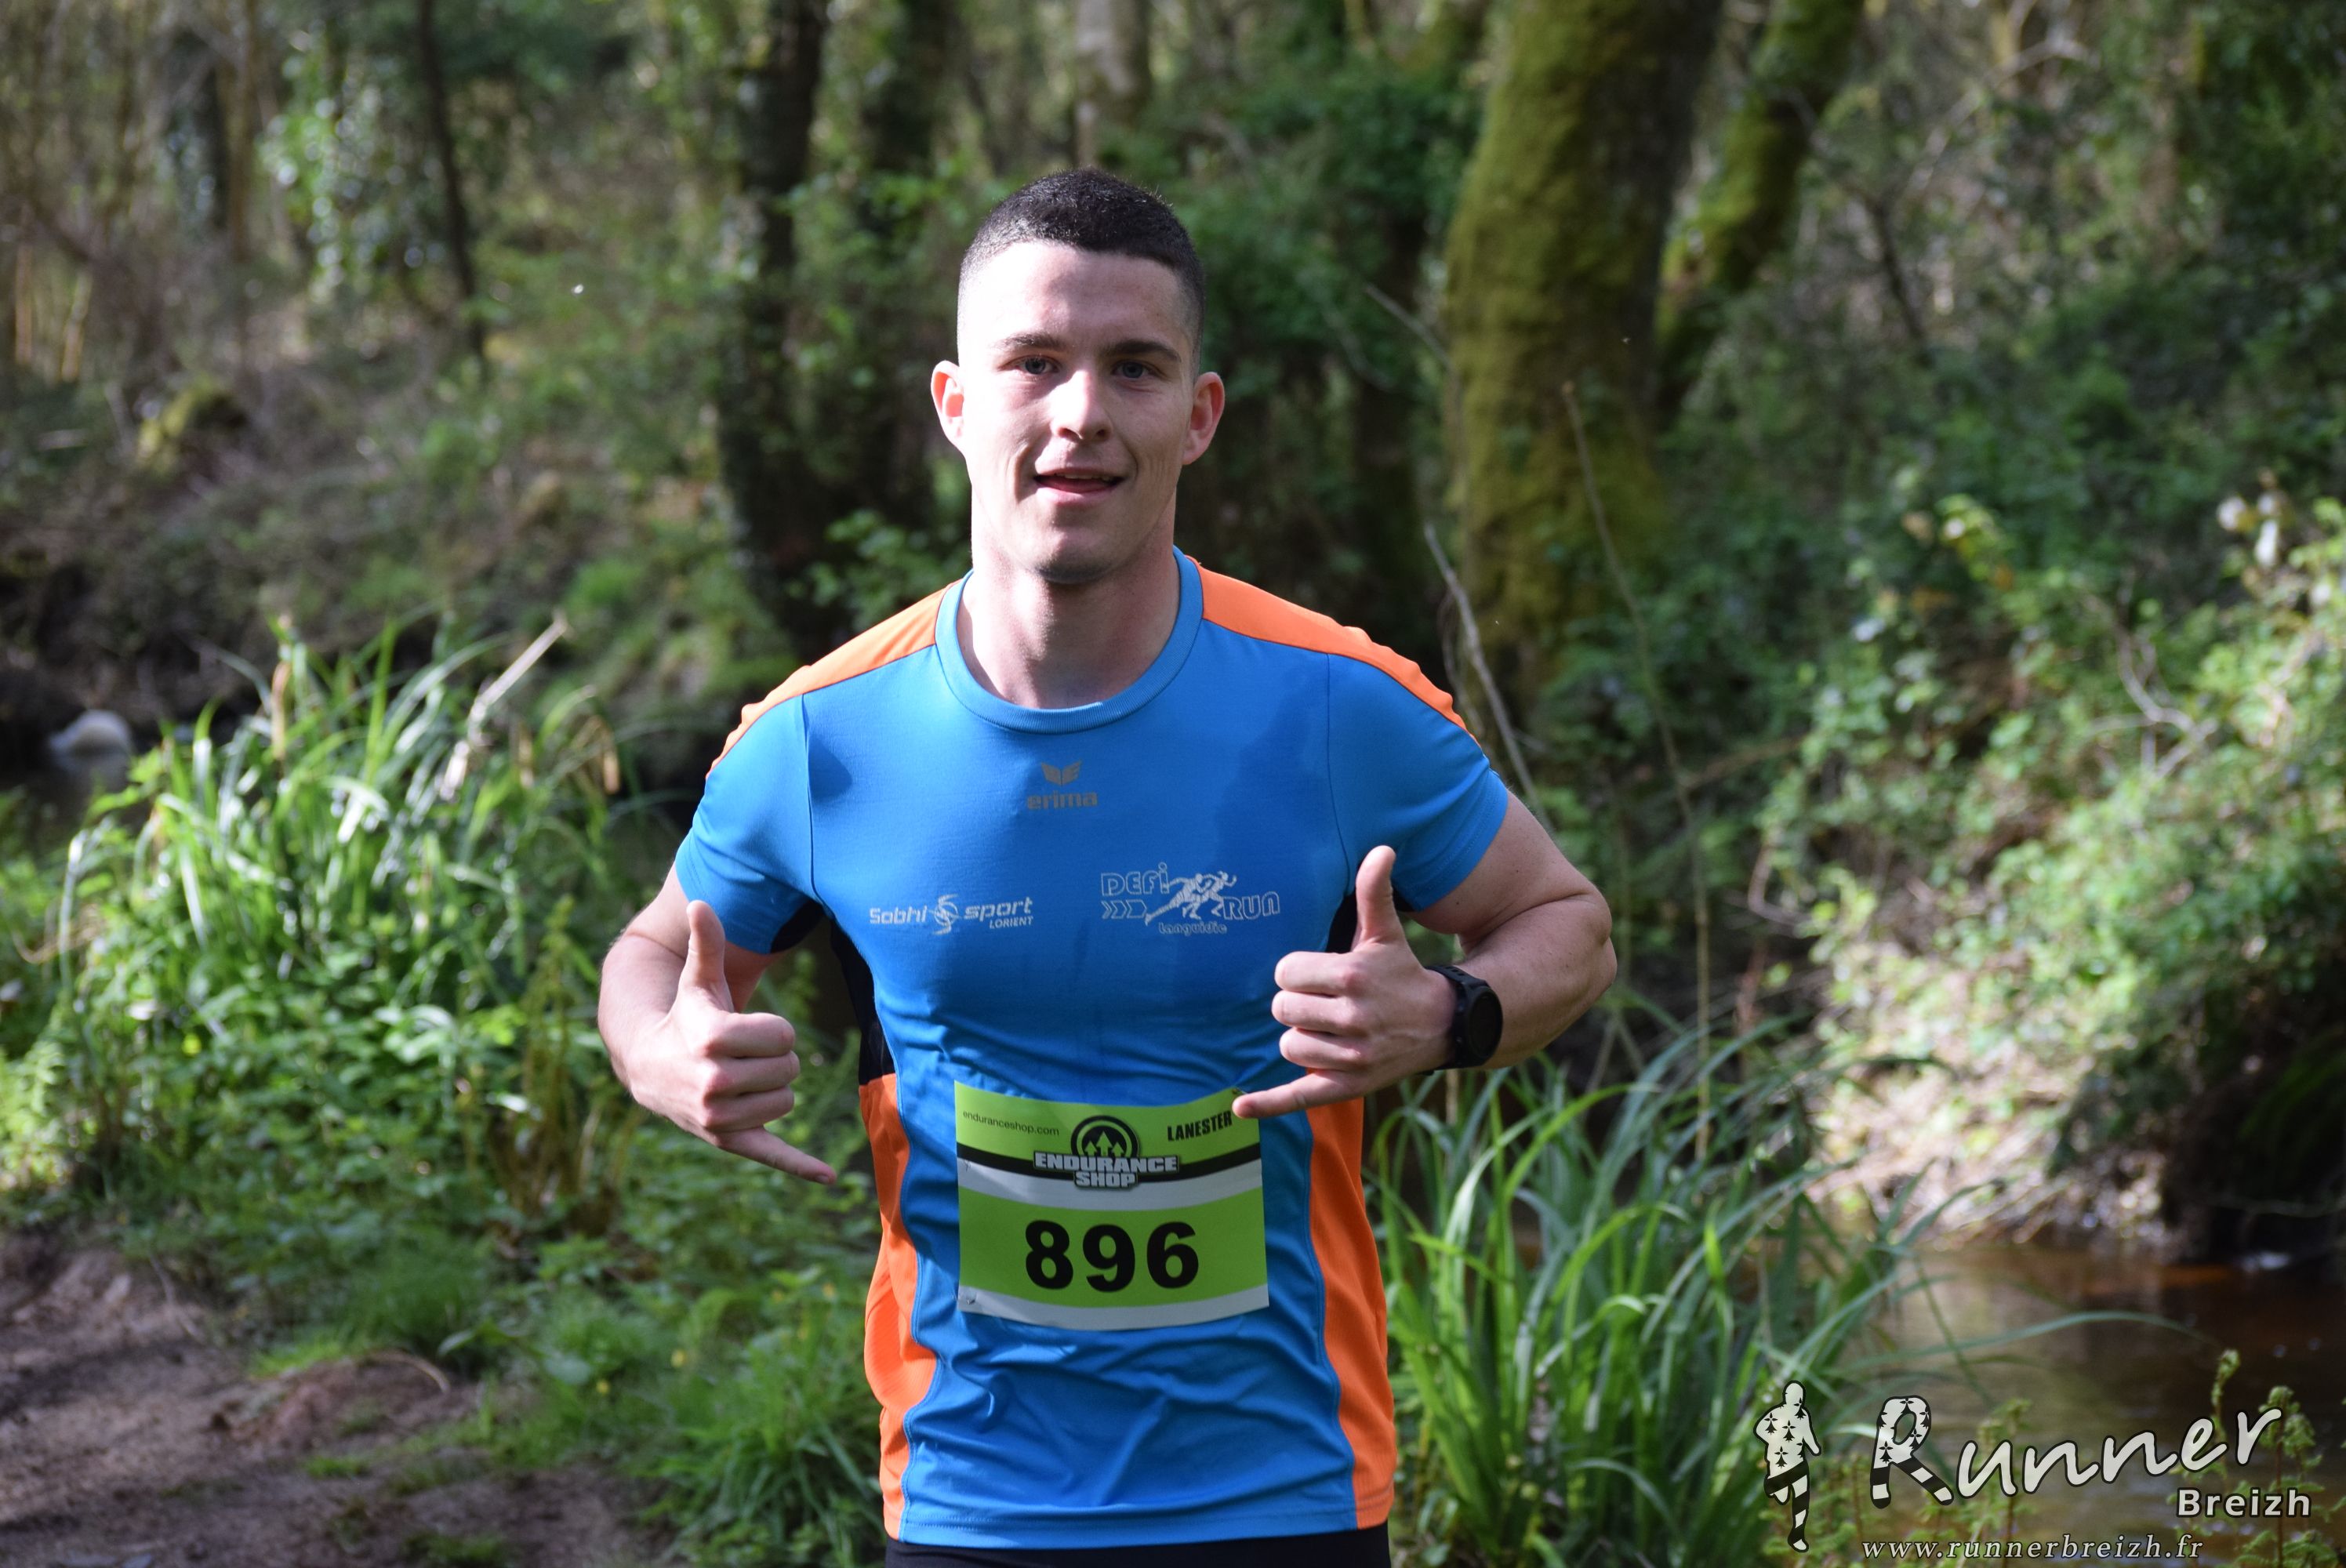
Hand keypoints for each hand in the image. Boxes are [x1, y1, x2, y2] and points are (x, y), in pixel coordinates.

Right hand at [625, 900, 835, 1182]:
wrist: (651, 1068)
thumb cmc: (686, 1017)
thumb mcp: (696, 982)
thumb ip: (706, 943)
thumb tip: (701, 902)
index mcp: (712, 1040)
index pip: (783, 1034)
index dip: (773, 1029)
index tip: (747, 1029)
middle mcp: (712, 1083)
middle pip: (790, 1069)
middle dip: (775, 1059)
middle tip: (744, 1055)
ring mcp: (718, 1118)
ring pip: (787, 1102)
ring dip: (774, 1089)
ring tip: (741, 1079)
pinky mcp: (728, 1142)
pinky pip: (771, 1155)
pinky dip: (800, 1165)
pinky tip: (828, 1177)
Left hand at [1233, 845, 1452, 1119]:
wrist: (1440, 1025)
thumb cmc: (1401, 973)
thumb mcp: (1387, 933)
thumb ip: (1375, 892)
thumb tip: (1382, 848)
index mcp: (1352, 976)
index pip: (1285, 973)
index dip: (1296, 972)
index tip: (1318, 974)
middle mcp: (1352, 1018)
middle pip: (1282, 1010)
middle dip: (1297, 1004)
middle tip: (1324, 1002)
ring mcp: (1350, 1056)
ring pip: (1288, 1046)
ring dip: (1301, 1037)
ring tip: (1330, 1029)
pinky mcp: (1346, 1086)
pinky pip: (1298, 1096)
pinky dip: (1268, 1103)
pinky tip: (1239, 1107)